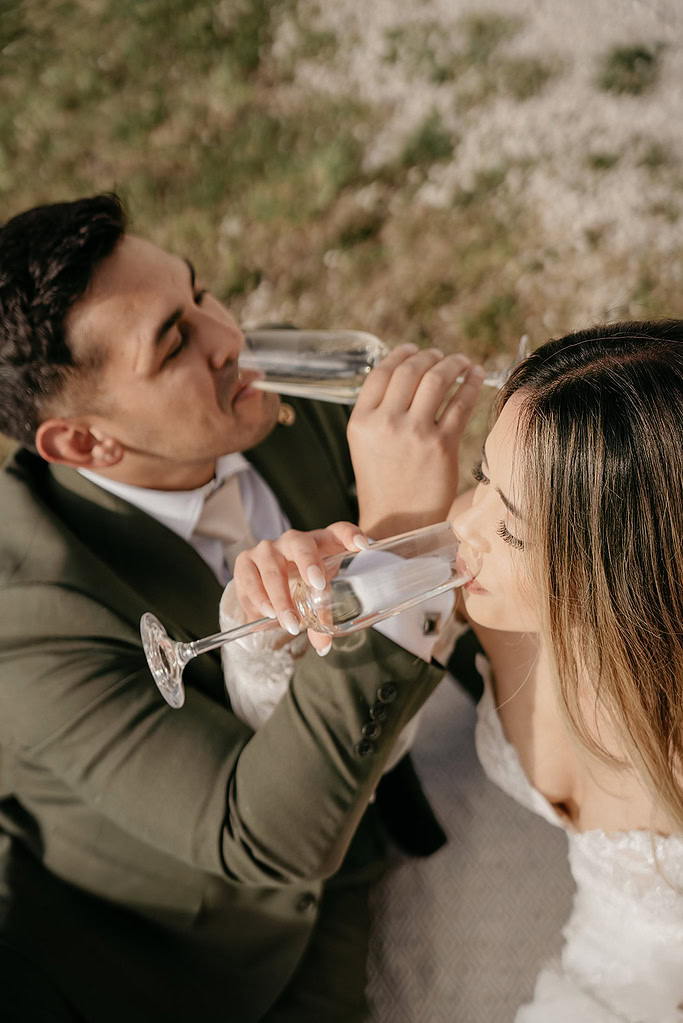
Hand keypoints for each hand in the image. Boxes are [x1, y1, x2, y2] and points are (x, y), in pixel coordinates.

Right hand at [232, 522, 368, 653]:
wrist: (272, 578)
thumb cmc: (303, 582)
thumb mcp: (318, 594)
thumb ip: (322, 615)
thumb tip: (322, 646)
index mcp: (321, 542)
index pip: (339, 531)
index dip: (350, 535)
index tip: (362, 546)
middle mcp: (293, 540)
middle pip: (301, 544)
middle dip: (309, 564)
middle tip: (318, 587)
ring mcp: (267, 549)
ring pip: (271, 566)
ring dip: (279, 595)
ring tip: (287, 620)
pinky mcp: (245, 561)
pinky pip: (247, 579)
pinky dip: (256, 600)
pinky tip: (264, 616)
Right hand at [347, 343, 484, 537]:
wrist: (398, 524)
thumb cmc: (384, 483)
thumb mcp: (366, 445)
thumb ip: (379, 412)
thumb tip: (408, 375)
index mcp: (361, 421)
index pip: (381, 373)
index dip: (401, 354)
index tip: (414, 350)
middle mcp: (385, 423)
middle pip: (411, 370)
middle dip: (431, 356)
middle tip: (442, 356)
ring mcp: (414, 433)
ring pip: (436, 379)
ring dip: (453, 363)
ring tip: (462, 362)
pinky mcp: (442, 445)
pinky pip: (461, 403)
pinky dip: (471, 384)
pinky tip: (476, 376)